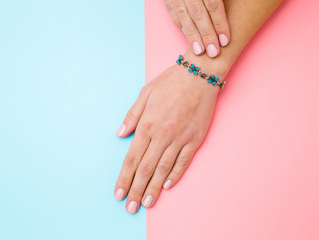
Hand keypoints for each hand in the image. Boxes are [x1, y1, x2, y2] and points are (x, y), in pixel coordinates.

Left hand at [114, 51, 225, 212]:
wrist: (199, 75)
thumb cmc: (171, 82)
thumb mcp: (145, 94)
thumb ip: (132, 116)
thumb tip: (120, 134)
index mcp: (147, 125)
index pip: (131, 158)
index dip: (123, 178)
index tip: (118, 194)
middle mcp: (161, 135)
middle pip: (145, 169)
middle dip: (136, 191)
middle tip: (130, 208)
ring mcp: (179, 139)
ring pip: (163, 169)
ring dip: (153, 188)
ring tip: (147, 204)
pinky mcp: (195, 139)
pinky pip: (183, 162)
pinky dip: (174, 175)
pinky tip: (166, 186)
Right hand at [164, 0, 229, 57]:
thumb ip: (219, 1)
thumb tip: (226, 16)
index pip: (213, 6)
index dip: (220, 24)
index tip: (225, 41)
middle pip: (198, 15)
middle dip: (206, 35)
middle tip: (213, 52)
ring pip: (184, 16)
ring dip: (192, 36)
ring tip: (199, 51)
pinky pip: (173, 12)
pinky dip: (180, 24)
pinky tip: (187, 35)